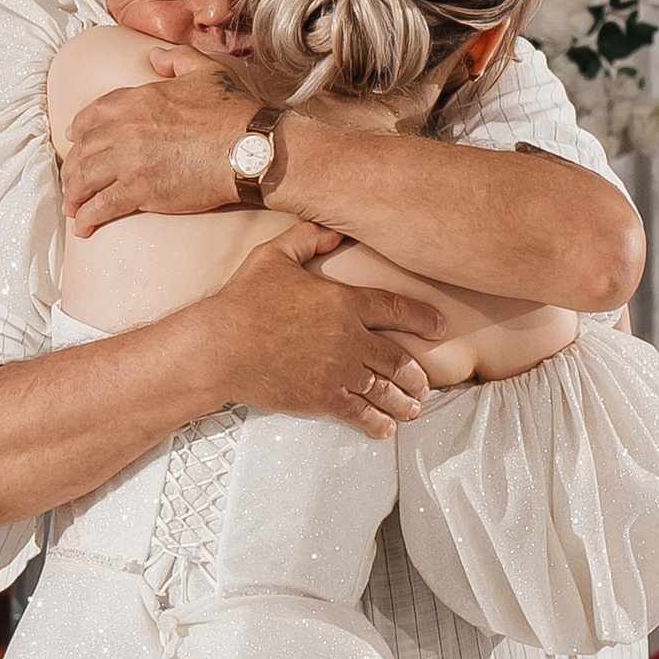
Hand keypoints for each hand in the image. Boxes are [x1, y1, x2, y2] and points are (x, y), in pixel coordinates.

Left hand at [60, 53, 259, 234]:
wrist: (250, 149)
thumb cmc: (235, 112)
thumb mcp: (206, 70)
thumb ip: (176, 59)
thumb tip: (155, 57)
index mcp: (139, 99)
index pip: (94, 113)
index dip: (79, 127)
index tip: (73, 138)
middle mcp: (127, 128)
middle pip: (85, 148)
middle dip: (73, 167)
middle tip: (72, 181)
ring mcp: (130, 160)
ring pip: (86, 178)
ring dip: (74, 194)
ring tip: (73, 208)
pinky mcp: (141, 190)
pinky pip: (102, 206)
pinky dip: (87, 217)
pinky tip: (83, 227)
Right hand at [194, 225, 443, 438]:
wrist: (219, 346)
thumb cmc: (242, 300)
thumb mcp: (274, 256)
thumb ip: (308, 238)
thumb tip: (335, 229)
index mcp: (343, 301)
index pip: (395, 309)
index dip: (422, 319)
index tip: (439, 328)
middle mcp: (348, 337)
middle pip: (395, 358)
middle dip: (415, 375)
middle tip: (424, 385)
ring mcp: (336, 370)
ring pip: (382, 389)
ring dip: (402, 402)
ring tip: (413, 410)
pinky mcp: (321, 397)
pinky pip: (358, 412)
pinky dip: (376, 422)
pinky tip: (385, 430)